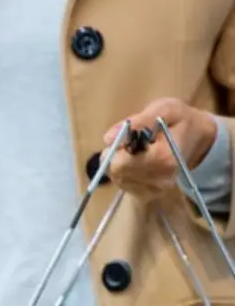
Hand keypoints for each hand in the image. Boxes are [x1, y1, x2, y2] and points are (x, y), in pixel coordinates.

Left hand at [102, 97, 217, 200]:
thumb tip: (108, 138)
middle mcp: (160, 180)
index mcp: (164, 159)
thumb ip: (138, 122)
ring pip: (117, 178)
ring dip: (119, 163)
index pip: (120, 162)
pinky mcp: (148, 196)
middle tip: (130, 142)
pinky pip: (123, 184)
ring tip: (137, 151)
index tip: (127, 136)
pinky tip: (137, 162)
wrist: (198, 138)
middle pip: (116, 172)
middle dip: (116, 154)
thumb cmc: (180, 120)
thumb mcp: (164, 109)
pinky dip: (124, 172)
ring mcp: (154, 191)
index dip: (117, 148)